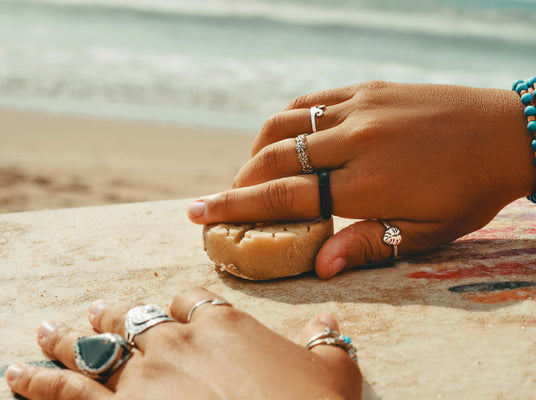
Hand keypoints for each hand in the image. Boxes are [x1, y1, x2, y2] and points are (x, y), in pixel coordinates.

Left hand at [5, 287, 360, 399]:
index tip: (171, 312)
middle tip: (94, 311)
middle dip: (115, 316)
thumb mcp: (333, 374)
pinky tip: (18, 374)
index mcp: (225, 325)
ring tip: (48, 331)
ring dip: (69, 339)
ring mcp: (145, 377)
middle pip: (137, 320)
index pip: (190, 302)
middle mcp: (179, 342)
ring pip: (96, 348)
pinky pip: (68, 392)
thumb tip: (328, 322)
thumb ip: (326, 342)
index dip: (178, 306)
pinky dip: (40, 382)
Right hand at [188, 81, 535, 277]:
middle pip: (274, 159)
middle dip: (236, 181)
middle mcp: (355, 140)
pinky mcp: (367, 88)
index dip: (236, 207)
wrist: (511, 133)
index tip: (198, 212)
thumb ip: (368, 244)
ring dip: (256, 148)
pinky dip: (286, 119)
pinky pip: (310, 99)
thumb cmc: (471, 191)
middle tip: (218, 199)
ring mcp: (359, 107)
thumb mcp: (427, 233)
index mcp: (368, 183)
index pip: (285, 198)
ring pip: (284, 122)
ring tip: (250, 172)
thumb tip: (321, 266)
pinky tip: (283, 138)